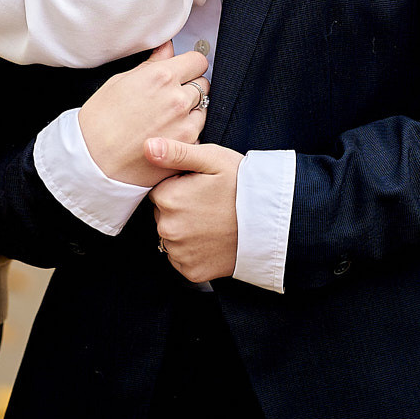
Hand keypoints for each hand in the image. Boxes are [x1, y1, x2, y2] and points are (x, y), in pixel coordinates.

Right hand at [77, 45, 209, 186]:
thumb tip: (167, 49)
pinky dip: (188, 132)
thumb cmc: (99, 122)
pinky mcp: (188, 147)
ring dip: (191, 110)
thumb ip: (151, 64)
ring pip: (203, 108)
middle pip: (203, 83)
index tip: (183, 71)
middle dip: (190, 87)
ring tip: (165, 119)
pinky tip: (166, 135)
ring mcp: (185, 124)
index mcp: (161, 76)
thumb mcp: (120, 82)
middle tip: (169, 97)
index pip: (198, 60)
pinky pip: (198, 132)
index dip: (190, 65)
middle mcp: (177, 98)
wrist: (93, 162)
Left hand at [147, 138, 242, 282]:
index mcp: (168, 198)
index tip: (202, 188)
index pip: (160, 191)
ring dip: (185, 231)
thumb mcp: (212, 158)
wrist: (272, 223)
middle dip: (180, 209)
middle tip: (210, 204)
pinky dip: (194, 252)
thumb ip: (176, 152)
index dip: (181, 187)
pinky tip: (213, 241)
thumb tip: (147, 146)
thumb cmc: (243, 185)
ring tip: (213, 222)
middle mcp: (167, 229)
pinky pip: (182, 259)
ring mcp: (179, 253)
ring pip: (172, 237)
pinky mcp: (191, 271)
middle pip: (163, 215)